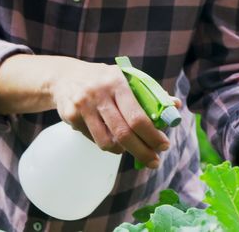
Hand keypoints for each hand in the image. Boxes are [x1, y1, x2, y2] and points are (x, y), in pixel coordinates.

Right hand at [48, 59, 174, 168]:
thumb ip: (150, 93)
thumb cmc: (104, 79)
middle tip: (154, 161)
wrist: (63, 76)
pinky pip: (93, 140)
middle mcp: (99, 94)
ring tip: (130, 148)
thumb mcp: (126, 78)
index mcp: (117, 82)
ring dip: (123, 150)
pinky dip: (106, 143)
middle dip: (142, 151)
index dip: (152, 135)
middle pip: (123, 133)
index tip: (164, 145)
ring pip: (107, 142)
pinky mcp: (70, 117)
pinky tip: (110, 136)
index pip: (137, 116)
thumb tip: (175, 106)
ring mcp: (83, 107)